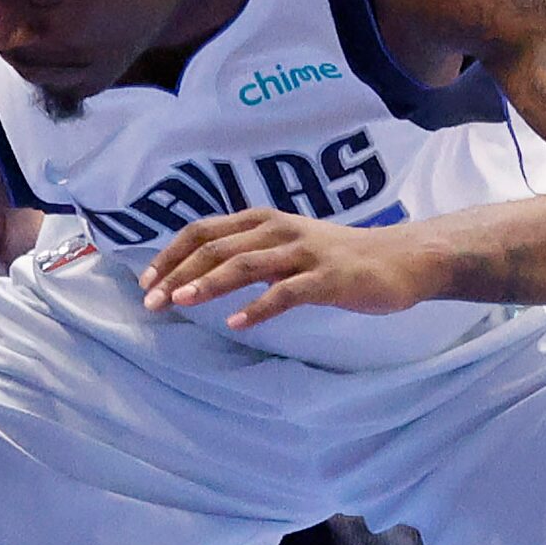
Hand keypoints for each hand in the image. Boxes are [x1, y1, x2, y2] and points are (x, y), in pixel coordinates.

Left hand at [138, 209, 449, 329]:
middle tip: (151, 302)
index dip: (170, 254)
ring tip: (180, 302)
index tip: (145, 281)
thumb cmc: (336, 257)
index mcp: (262, 220)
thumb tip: (195, 272)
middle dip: (177, 272)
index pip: (203, 230)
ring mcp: (304, 252)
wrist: (400, 259)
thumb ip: (246, 253)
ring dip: (209, 283)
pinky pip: (287, 293)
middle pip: (216, 247)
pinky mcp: (328, 278)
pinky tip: (236, 324)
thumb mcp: (284, 246)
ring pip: (246, 264)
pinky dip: (258, 308)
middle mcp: (278, 229)